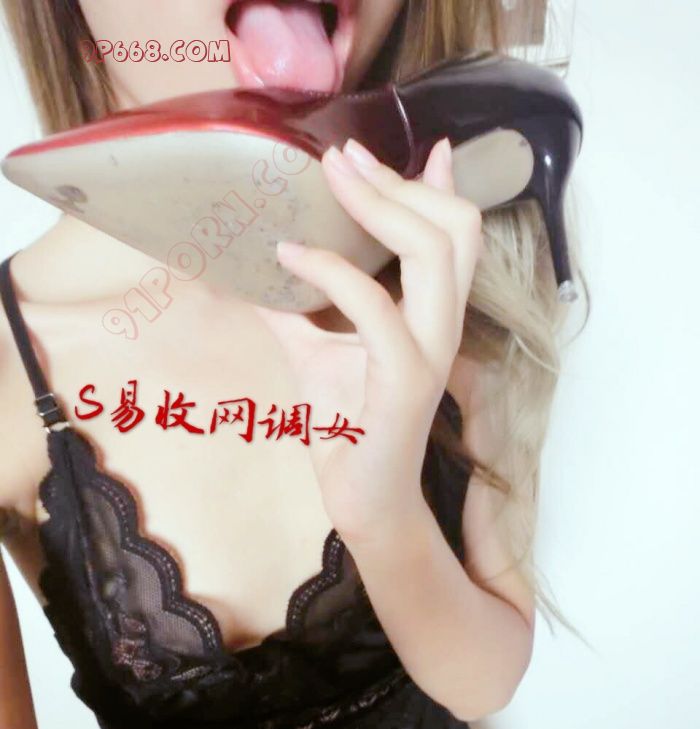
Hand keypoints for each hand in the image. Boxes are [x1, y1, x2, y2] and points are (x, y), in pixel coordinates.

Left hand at [267, 136, 482, 541]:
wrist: (362, 499)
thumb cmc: (346, 428)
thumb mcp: (316, 351)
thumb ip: (302, 307)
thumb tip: (259, 265)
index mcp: (433, 316)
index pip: (455, 235)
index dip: (435, 184)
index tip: (401, 146)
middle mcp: (443, 327)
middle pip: (455, 228)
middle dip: (398, 181)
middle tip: (342, 155)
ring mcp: (431, 352)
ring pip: (435, 254)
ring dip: (378, 206)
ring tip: (329, 179)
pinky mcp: (405, 380)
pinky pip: (375, 307)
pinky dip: (330, 271)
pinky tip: (289, 256)